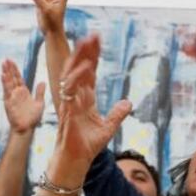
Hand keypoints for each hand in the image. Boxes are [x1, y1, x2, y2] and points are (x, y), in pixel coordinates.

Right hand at [1, 59, 44, 133]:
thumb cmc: (32, 118)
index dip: (15, 70)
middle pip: (12, 78)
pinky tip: (3, 76)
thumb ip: (40, 92)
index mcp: (24, 92)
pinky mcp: (8, 102)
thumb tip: (42, 82)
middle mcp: (17, 93)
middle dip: (9, 69)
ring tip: (3, 64)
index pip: (19, 78)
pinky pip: (6, 91)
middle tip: (6, 59)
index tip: (11, 61)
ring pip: (8, 82)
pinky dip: (5, 83)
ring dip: (6, 73)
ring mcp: (12, 97)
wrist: (27, 128)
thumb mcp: (39, 103)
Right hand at [50, 34, 131, 186]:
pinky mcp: (67, 110)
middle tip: (93, 35)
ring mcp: (70, 102)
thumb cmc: (87, 146)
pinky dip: (78, 78)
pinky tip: (86, 67)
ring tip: (86, 43)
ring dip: (79, 58)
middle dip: (86, 51)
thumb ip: (117, 114)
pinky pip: (70, 89)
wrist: (77, 161)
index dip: (93, 57)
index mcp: (85, 99)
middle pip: (80, 68)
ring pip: (72, 74)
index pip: (89, 72)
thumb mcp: (108, 128)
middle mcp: (76, 97)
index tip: (97, 41)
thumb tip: (128, 103)